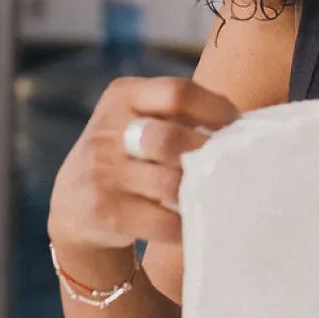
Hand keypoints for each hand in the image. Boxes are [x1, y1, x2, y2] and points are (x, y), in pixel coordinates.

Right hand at [47, 75, 239, 254]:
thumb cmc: (127, 155)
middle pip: (170, 139)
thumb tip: (245, 126)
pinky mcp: (104, 211)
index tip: (236, 127)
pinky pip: (163, 221)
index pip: (178, 92)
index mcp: (123, 96)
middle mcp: (107, 130)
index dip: (216, 109)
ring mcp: (102, 172)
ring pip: (170, 184)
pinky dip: (186, 224)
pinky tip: (196, 221)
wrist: (73, 204)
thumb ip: (179, 115)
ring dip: (200, 192)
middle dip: (206, 154)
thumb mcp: (138, 119)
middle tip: (228, 166)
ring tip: (217, 194)